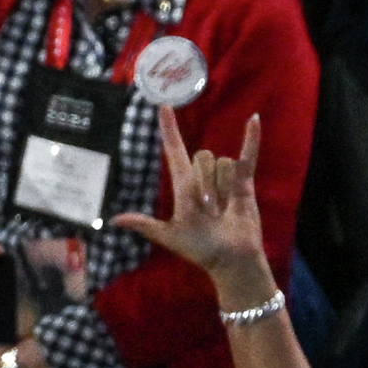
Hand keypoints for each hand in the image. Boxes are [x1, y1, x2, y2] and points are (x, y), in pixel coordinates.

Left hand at [120, 118, 273, 309]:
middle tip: (208, 212)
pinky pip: (247, 155)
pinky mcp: (244, 181)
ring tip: (223, 211)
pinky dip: (251, 138)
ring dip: (222, 189)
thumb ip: (146, 225)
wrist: (230, 260)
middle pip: (202, 157)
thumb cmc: (200, 250)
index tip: (163, 107)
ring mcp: (224, 178)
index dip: (169, 130)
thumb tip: (114, 221)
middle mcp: (203, 178)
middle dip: (206, 184)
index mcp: (183, 187)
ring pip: (223, 163)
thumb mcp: (170, 237)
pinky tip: (253, 119)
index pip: (175, 152)